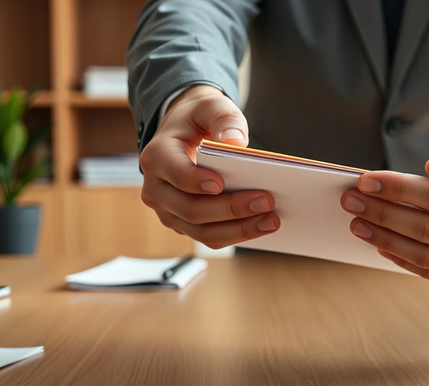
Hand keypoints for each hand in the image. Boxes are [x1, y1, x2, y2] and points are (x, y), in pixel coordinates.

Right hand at [139, 85, 279, 248]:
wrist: (184, 133)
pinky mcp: (183, 224)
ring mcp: (168, 211)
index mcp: (157, 157)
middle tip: (266, 201)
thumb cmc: (198, 119)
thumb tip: (236, 142)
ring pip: (201, 231)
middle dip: (231, 209)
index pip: (176, 175)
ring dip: (238, 230)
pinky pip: (209, 236)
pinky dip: (236, 234)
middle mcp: (156, 189)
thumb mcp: (210, 106)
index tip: (222, 183)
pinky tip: (262, 225)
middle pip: (191, 209)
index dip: (196, 182)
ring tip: (272, 221)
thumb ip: (224, 118)